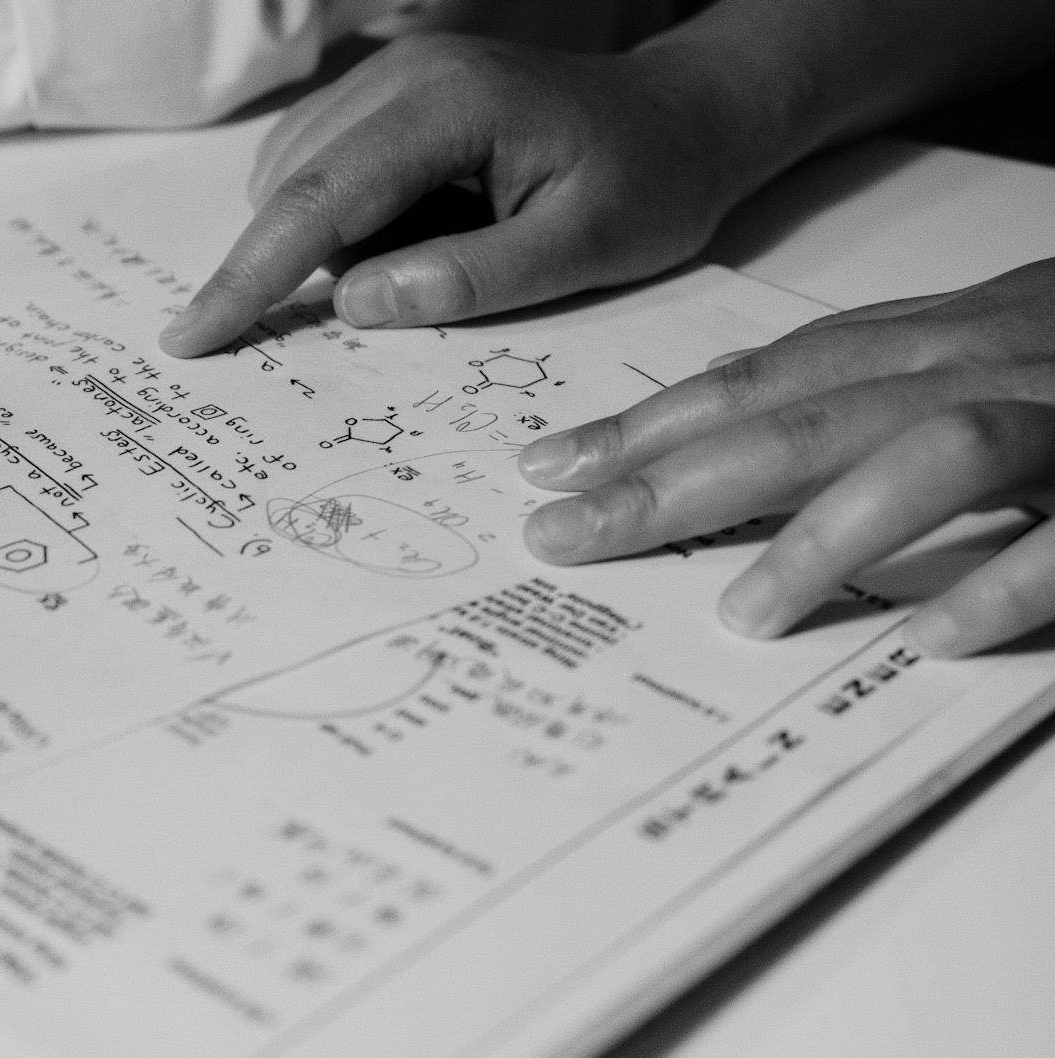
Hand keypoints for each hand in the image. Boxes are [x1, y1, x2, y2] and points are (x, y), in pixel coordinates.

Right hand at [158, 31, 775, 357]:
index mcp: (451, 106)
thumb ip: (473, 276)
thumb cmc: (651, 184)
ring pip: (294, 174)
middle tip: (345, 315)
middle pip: (290, 184)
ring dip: (322, 243)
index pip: (320, 200)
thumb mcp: (587, 248)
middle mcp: (406, 73)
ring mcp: (394, 73)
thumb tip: (356, 302)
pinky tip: (413, 234)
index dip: (249, 276)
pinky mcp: (392, 89)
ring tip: (428, 258)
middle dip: (278, 266)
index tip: (190, 338)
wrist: (685, 116)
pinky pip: (321, 162)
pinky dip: (339, 220)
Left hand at [517, 258, 1054, 657]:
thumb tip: (722, 451)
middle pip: (810, 412)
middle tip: (569, 538)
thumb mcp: (979, 356)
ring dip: (829, 533)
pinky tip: (932, 636)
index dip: (654, 423)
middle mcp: (997, 363)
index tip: (551, 470)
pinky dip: (1008, 579)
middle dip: (676, 479)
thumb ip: (868, 394)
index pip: (771, 378)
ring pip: (937, 453)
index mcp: (944, 340)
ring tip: (741, 612)